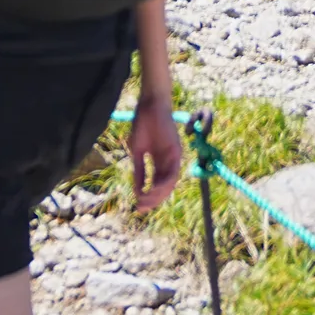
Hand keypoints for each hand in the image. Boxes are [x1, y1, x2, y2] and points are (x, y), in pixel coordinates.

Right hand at [128, 88, 182, 212]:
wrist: (149, 106)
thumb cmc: (142, 125)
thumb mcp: (138, 152)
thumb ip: (139, 171)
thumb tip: (138, 191)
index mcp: (159, 162)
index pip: (156, 184)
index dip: (148, 196)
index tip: (138, 207)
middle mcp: (168, 162)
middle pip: (164, 187)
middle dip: (153, 199)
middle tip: (141, 208)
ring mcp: (173, 157)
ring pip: (169, 183)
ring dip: (158, 194)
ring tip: (145, 201)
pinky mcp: (176, 152)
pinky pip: (173, 173)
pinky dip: (164, 183)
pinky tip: (153, 190)